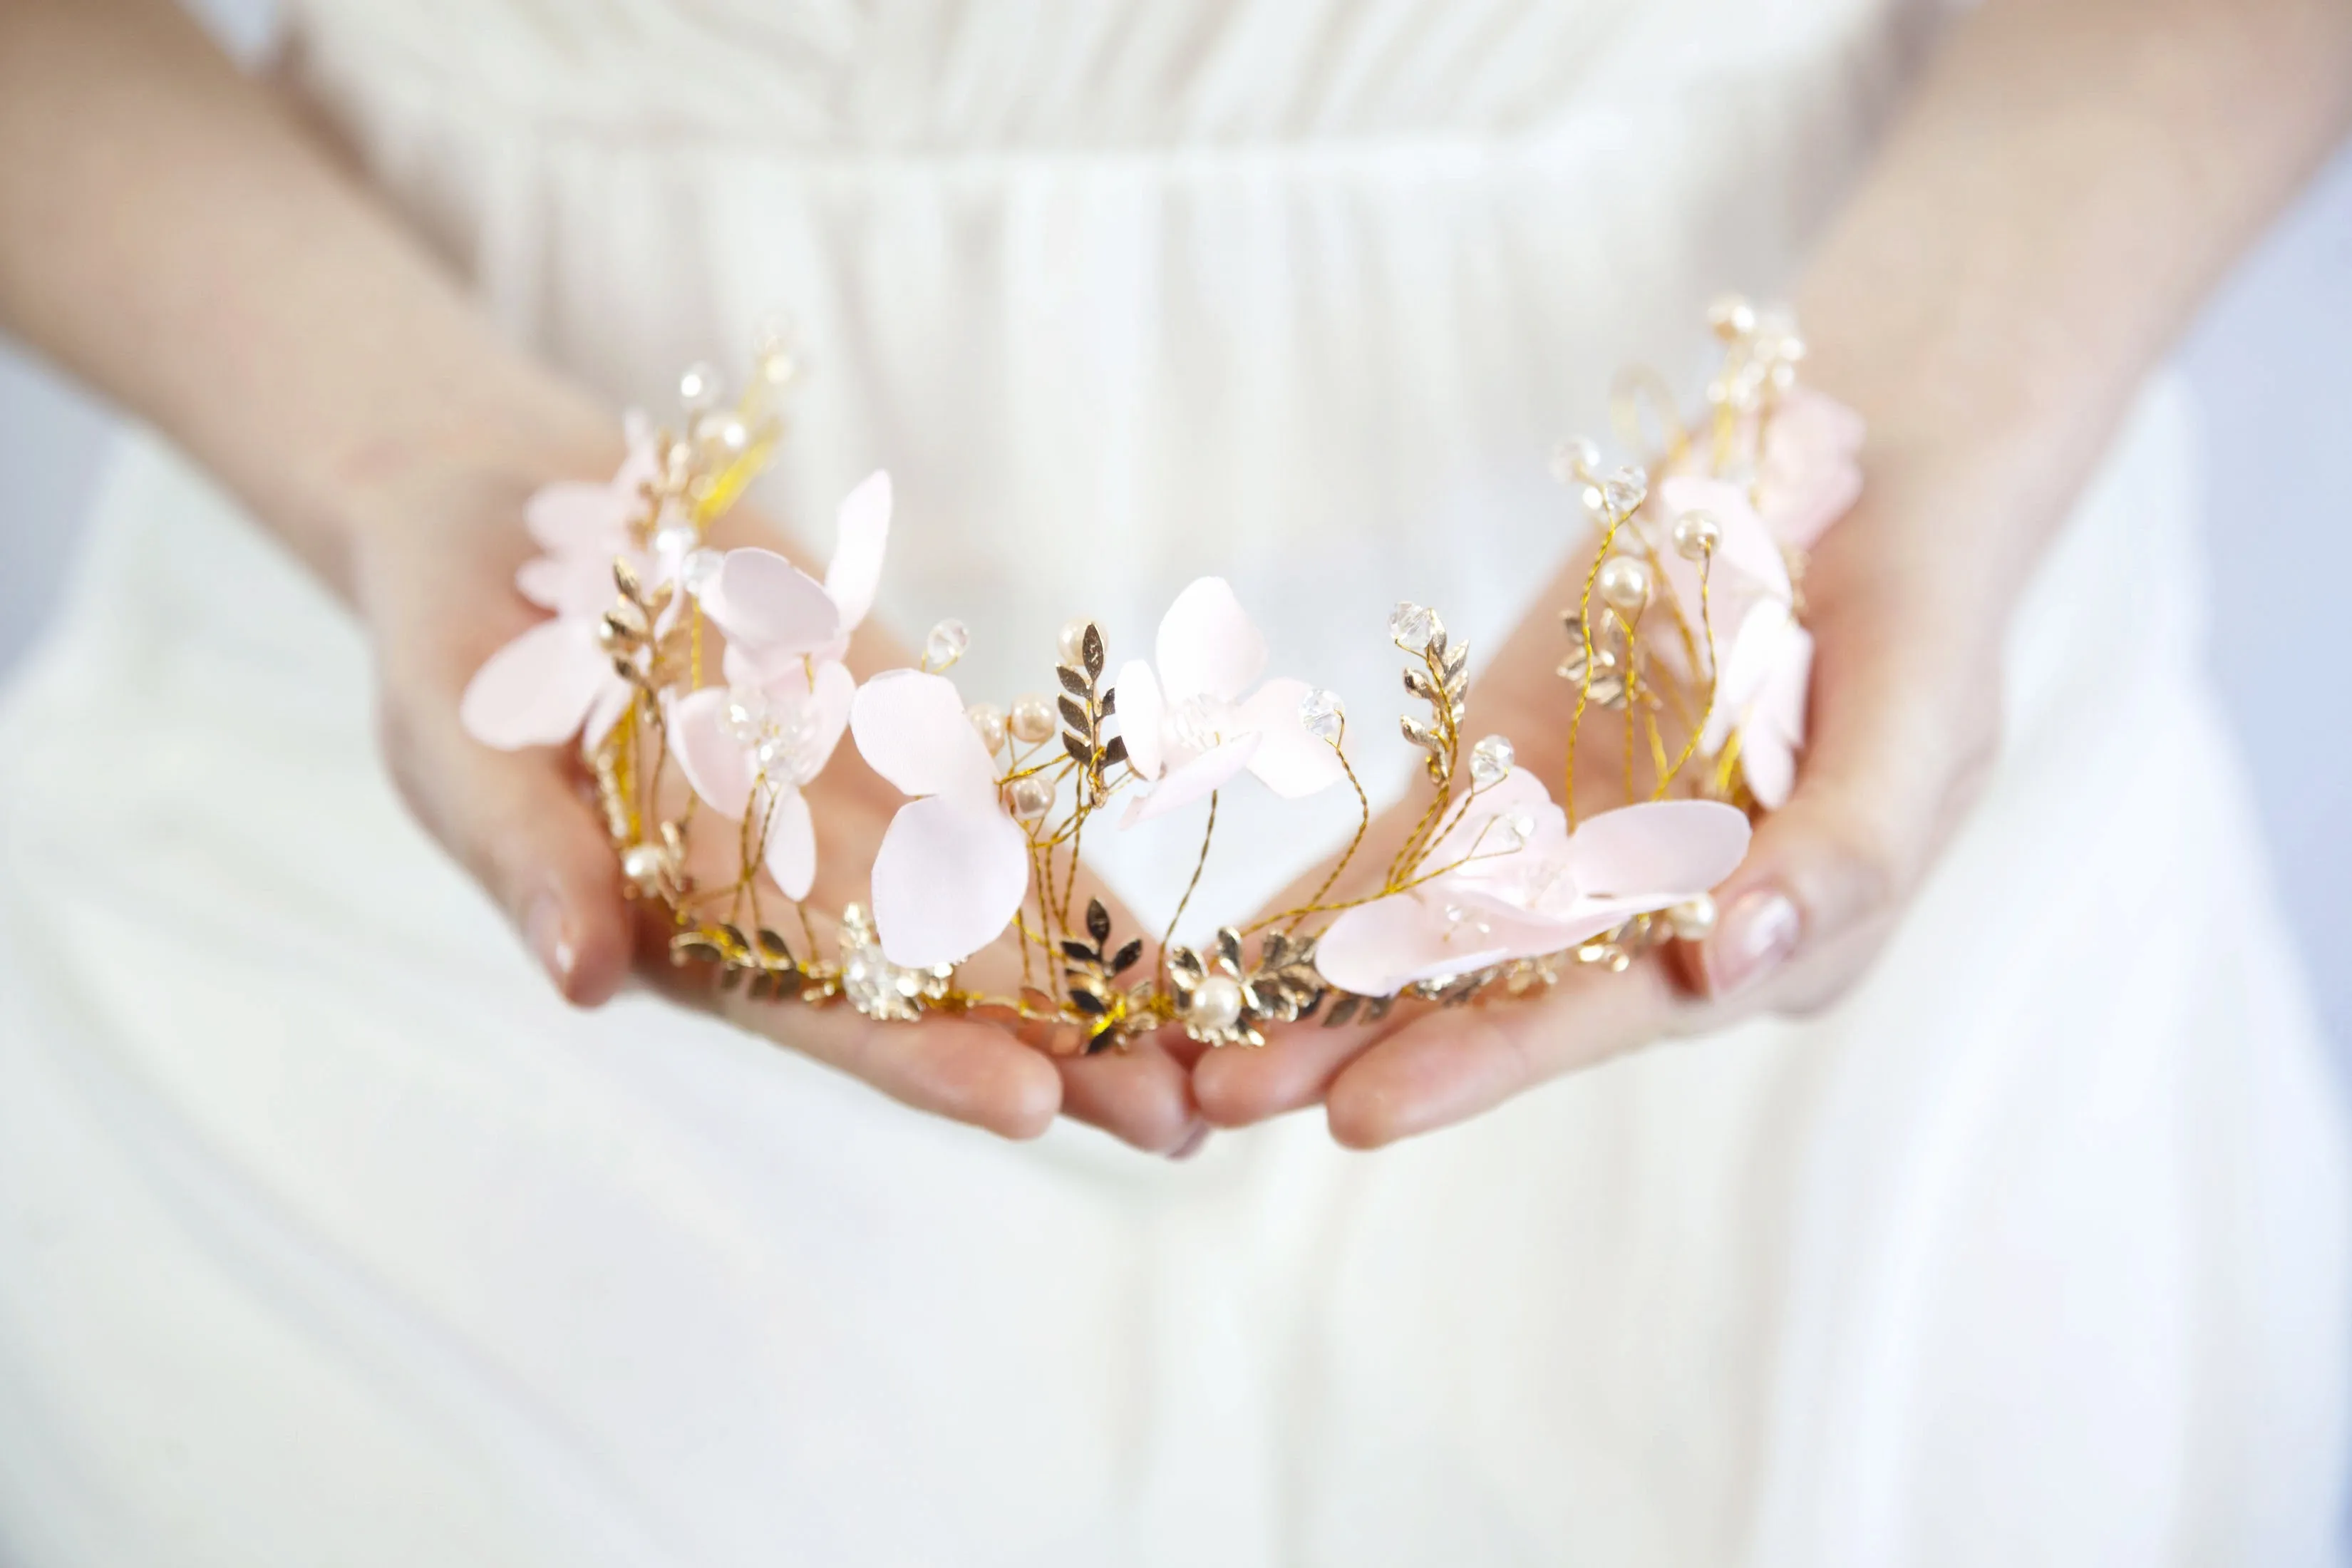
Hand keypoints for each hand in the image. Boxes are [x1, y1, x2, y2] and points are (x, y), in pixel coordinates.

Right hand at [350, 437, 1199, 1151]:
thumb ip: (525, 860)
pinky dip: (1092, 848)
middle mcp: (790, 904)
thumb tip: (577, 980)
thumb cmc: (446, 646)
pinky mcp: (896, 741)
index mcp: (689, 938)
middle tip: (1187, 1118)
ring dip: (1112, 979)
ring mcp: (855, 825)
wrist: (505, 514)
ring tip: (1237, 1037)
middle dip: (1064, 1058)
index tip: (1026, 1105)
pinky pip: (1008, 802)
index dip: (922, 1061)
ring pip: (1003, 916)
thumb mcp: (455, 749)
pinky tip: (1190, 895)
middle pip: (946, 995)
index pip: (821, 1017)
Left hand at [1194, 456, 2003, 1146]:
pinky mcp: (1509, 779)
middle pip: (1491, 998)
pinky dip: (1319, 895)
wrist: (1866, 477)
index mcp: (1760, 949)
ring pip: (1426, 937)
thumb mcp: (1926, 730)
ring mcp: (1571, 852)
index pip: (1607, 1015)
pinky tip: (1219, 940)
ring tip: (1182, 1047)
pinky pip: (1404, 848)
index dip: (1488, 1062)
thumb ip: (1842, 857)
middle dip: (1356, 1050)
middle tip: (1219, 1102)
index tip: (1366, 1111)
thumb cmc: (1926, 618)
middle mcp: (1649, 926)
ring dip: (1308, 991)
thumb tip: (1732, 972)